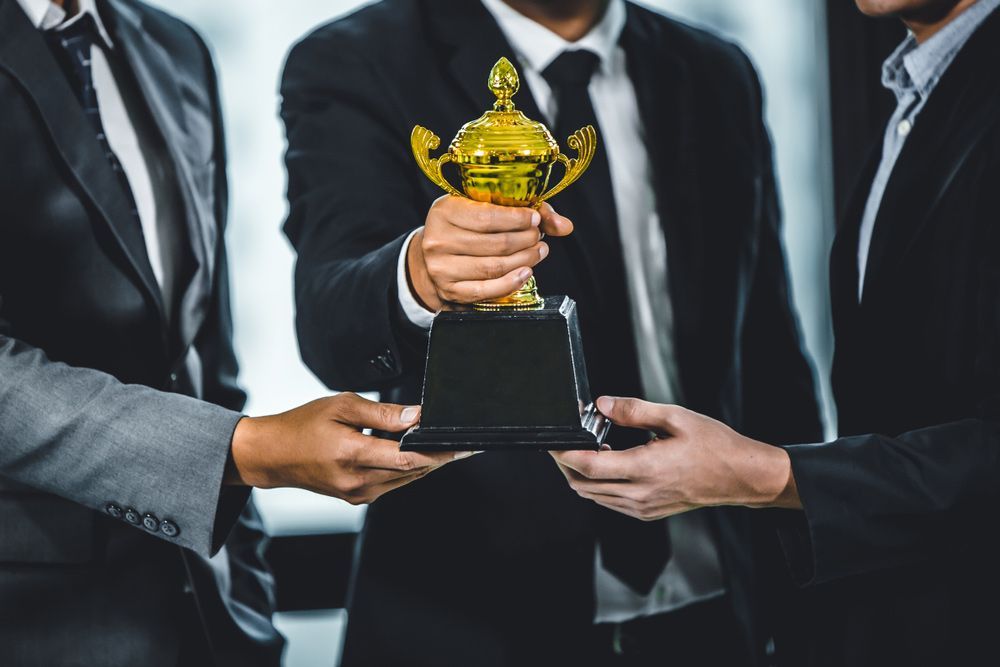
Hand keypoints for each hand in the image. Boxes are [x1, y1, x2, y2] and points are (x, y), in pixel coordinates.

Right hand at [227, 393, 467, 503]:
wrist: (273, 455)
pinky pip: (392, 483)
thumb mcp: (342, 406)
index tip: (462, 446)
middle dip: (440, 458)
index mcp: (352, 455)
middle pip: (412, 471)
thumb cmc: (302, 426)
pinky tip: (413, 453)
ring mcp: (358, 493)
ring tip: (444, 447)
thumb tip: (415, 416)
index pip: (408, 458)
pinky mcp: (357, 497)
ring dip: (426, 464)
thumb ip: (381, 413)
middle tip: (463, 445)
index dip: (439, 453)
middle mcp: (357, 481)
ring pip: (405, 479)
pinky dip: (406, 469)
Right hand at [407, 196, 573, 310]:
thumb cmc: (463, 227)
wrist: (432, 256)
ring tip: (538, 251)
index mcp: (444, 212)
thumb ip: (523, 212)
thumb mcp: (481, 208)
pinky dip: (511, 283)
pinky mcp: (450, 290)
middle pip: (496, 244)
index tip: (536, 219)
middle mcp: (438, 240)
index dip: (518, 219)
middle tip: (538, 237)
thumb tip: (564, 226)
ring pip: (494, 267)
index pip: (487, 217)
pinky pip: (486, 290)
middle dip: (526, 240)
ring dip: (524, 260)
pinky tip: (526, 272)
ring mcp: (442, 268)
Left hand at [551, 396, 799, 520]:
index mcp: (645, 469)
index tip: (553, 440)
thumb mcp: (674, 417)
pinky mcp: (646, 512)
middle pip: (583, 485)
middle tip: (565, 442)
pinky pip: (610, 502)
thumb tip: (601, 404)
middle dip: (566, 465)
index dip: (563, 453)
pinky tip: (610, 462)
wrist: (740, 476)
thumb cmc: (714, 446)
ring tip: (589, 447)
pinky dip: (599, 484)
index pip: (588, 466)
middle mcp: (639, 494)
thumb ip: (633, 410)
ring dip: (582, 475)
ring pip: (594, 496)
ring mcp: (642, 507)